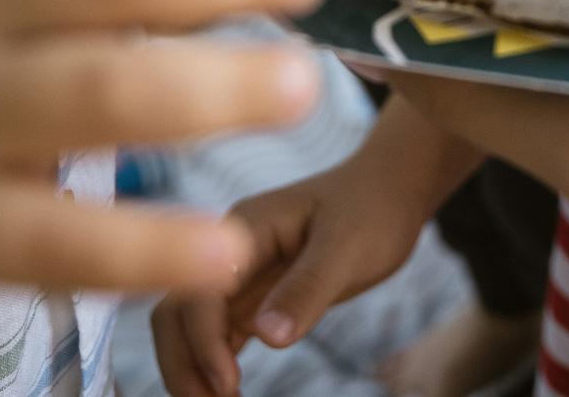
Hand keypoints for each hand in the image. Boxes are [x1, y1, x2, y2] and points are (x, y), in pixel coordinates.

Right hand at [154, 97, 479, 396]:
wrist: (389, 191)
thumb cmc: (372, 207)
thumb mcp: (347, 246)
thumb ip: (308, 287)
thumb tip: (267, 336)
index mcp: (245, 228)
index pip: (200, 288)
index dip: (203, 339)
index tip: (226, 383)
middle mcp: (230, 252)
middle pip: (178, 310)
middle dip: (183, 359)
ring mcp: (240, 274)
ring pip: (193, 327)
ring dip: (194, 366)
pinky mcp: (255, 295)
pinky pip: (220, 333)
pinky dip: (215, 362)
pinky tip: (226, 390)